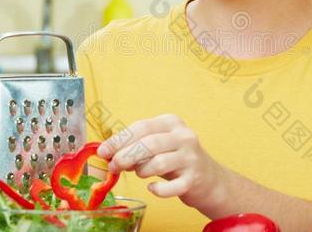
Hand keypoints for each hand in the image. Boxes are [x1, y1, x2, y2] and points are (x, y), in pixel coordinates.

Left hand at [96, 113, 227, 209]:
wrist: (208, 178)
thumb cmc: (176, 159)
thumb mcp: (158, 145)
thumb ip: (136, 145)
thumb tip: (108, 152)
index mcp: (171, 122)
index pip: (141, 127)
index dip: (119, 140)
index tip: (103, 151)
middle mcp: (184, 136)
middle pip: (148, 143)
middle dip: (125, 156)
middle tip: (113, 166)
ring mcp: (191, 157)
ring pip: (158, 163)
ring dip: (141, 171)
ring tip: (140, 173)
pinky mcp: (194, 179)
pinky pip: (170, 187)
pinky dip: (157, 190)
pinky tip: (152, 188)